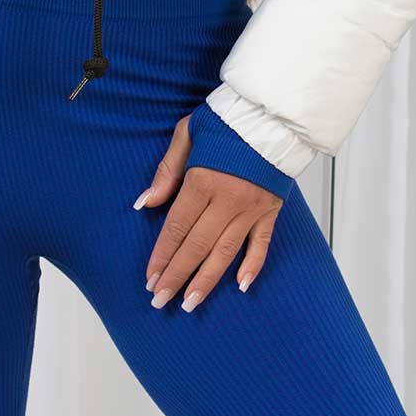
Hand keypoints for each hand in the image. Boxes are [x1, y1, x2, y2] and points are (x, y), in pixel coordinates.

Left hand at [134, 114, 283, 311]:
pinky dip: (252, 266)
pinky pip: (261, 244)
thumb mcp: (187, 132)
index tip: (150, 278)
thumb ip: (167, 170)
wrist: (271, 113)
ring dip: (206, 280)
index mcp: (203, 180)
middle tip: (161, 300)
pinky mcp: (271, 210)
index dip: (162, 255)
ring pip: (225, 252)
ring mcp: (251, 208)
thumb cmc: (226, 120)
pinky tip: (240, 285)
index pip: (177, 227)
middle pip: (197, 246)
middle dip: (177, 276)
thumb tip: (145, 202)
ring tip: (190, 302)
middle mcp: (227, 199)